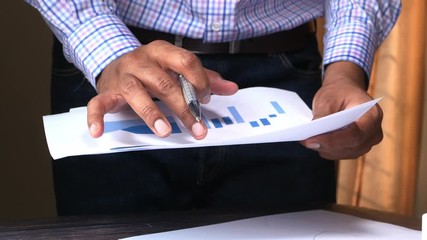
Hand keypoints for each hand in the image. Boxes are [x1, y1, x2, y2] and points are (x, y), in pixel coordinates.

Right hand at [86, 40, 237, 139]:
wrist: (115, 63)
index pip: (186, 61)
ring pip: (136, 92)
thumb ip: (203, 78)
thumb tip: (231, 88)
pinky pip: (99, 102)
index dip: (199, 81)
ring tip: (164, 130)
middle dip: (183, 107)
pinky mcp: (106, 91)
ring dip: (151, 112)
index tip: (205, 100)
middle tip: (197, 127)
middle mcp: (141, 61)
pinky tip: (99, 131)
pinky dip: (97, 117)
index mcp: (162, 52)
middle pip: (164, 83)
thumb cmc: (151, 69)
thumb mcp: (176, 68)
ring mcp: (123, 76)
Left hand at [300, 61, 382, 159]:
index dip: (332, 140)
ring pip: (345, 153)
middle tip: (305, 141)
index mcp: (372, 115)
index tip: (311, 140)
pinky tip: (315, 142)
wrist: (347, 91)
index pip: (354, 134)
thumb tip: (312, 137)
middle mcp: (374, 131)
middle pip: (350, 146)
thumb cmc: (339, 92)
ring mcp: (368, 142)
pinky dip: (327, 149)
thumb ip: (322, 117)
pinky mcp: (358, 147)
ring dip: (325, 149)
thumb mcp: (328, 99)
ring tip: (307, 141)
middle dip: (326, 145)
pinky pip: (342, 153)